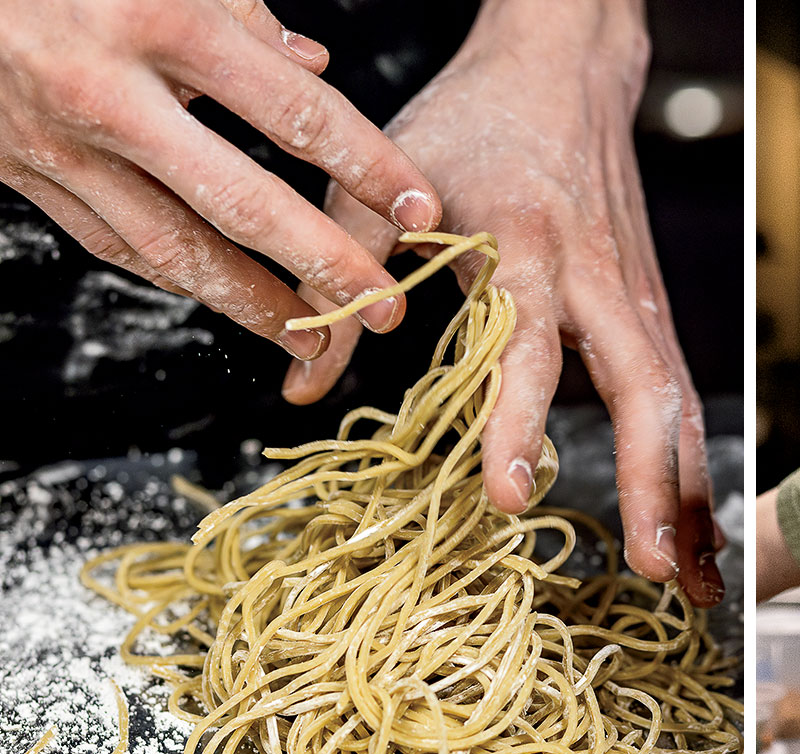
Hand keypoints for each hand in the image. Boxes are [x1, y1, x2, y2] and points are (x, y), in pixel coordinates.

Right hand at [0, 0, 441, 359]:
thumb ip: (246, 16)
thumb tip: (317, 67)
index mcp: (161, 18)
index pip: (296, 112)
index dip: (369, 167)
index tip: (420, 207)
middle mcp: (108, 91)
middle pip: (243, 203)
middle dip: (324, 266)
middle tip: (386, 307)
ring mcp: (56, 140)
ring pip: (173, 247)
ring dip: (253, 303)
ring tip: (315, 337)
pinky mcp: (18, 171)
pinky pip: (114, 241)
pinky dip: (177, 276)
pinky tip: (223, 296)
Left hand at [282, 0, 724, 605]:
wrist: (563, 72)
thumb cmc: (474, 124)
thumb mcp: (386, 183)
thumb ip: (343, 280)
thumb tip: (299, 389)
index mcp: (528, 244)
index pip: (530, 345)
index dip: (520, 421)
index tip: (512, 496)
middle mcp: (600, 278)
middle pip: (645, 390)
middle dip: (652, 485)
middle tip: (650, 571)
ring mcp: (641, 297)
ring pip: (681, 405)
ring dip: (691, 495)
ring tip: (695, 585)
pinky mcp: (656, 311)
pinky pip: (684, 400)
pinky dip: (694, 470)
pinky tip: (698, 531)